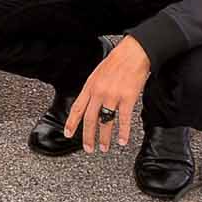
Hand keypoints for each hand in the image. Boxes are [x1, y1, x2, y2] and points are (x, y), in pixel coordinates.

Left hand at [64, 37, 149, 151]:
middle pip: (89, 119)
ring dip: (104, 138)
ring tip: (104, 148)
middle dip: (87, 136)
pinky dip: (123, 132)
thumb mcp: (97, 74)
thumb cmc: (117, 62)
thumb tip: (89, 103)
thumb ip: (92, 89)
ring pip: (105, 122)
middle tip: (88, 148)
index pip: (77, 108)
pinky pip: (123, 119)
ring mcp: (113, 96)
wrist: (133, 53)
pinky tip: (123, 140)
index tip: (67, 133)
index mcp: (90, 86)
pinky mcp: (127, 98)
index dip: (71, 122)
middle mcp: (99, 93)